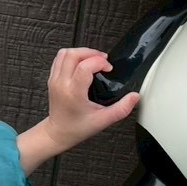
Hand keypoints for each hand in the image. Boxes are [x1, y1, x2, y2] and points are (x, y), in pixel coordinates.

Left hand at [16, 48, 139, 174]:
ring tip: (93, 60)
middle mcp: (61, 84)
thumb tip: (134, 97)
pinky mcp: (52, 79)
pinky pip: (59, 59)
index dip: (99, 62)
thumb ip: (122, 109)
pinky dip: (72, 56)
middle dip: (91, 53)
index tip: (108, 69)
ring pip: (64, 53)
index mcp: (73, 93)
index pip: (85, 66)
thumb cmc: (77, 128)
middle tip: (102, 60)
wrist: (59, 133)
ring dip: (81, 52)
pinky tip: (82, 64)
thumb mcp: (103, 120)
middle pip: (73, 54)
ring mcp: (54, 80)